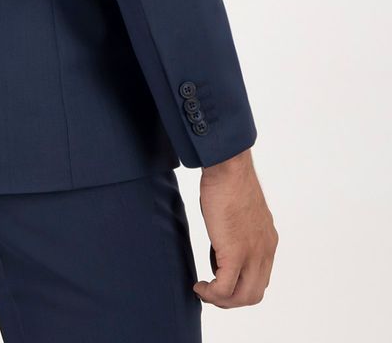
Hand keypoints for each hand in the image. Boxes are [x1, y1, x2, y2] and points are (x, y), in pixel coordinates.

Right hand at [193, 148, 277, 307]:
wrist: (229, 166)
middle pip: (254, 294)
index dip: (239, 284)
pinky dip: (211, 294)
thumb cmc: (229, 179)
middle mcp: (265, 251)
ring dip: (221, 300)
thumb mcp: (240, 211)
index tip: (219, 277)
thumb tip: (223, 239)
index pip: (260, 278)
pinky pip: (225, 288)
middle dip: (231, 299)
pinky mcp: (236, 252)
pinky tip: (199, 285)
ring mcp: (253, 253)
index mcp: (268, 241)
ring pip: (243, 297)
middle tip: (211, 291)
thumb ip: (238, 230)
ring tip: (204, 291)